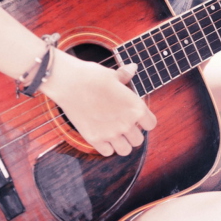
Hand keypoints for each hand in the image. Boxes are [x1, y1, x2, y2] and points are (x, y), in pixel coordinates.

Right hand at [40, 53, 156, 157]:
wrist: (69, 82)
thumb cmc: (92, 76)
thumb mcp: (113, 75)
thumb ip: (125, 76)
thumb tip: (132, 68)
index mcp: (136, 107)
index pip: (151, 124)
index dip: (144, 121)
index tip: (135, 117)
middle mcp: (126, 123)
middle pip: (138, 140)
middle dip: (132, 133)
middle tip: (122, 124)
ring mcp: (111, 133)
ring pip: (125, 150)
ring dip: (121, 143)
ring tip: (114, 133)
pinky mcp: (95, 139)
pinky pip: (107, 152)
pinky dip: (106, 147)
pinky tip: (102, 135)